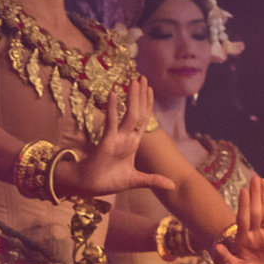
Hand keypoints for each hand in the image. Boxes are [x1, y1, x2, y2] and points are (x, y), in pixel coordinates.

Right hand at [62, 77, 174, 197]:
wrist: (89, 187)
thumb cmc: (109, 181)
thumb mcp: (136, 180)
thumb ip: (153, 180)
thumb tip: (173, 186)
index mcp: (132, 143)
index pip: (143, 120)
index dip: (147, 105)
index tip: (150, 89)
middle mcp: (125, 137)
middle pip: (137, 112)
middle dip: (140, 95)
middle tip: (142, 76)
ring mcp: (116, 137)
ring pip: (128, 114)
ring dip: (132, 97)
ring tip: (133, 80)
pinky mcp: (106, 141)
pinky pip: (111, 122)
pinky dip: (112, 108)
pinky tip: (114, 94)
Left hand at [210, 177, 263, 263]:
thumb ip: (227, 259)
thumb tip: (218, 248)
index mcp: (244, 239)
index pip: (244, 219)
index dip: (244, 205)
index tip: (243, 191)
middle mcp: (256, 233)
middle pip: (256, 211)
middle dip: (255, 195)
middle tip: (254, 178)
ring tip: (262, 180)